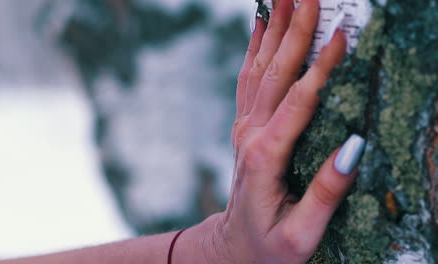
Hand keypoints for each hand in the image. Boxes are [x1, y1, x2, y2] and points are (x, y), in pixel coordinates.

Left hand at [206, 0, 362, 262]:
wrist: (233, 245)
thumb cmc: (270, 244)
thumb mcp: (302, 232)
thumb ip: (326, 192)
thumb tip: (354, 147)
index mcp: (268, 155)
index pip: (299, 101)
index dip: (321, 67)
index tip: (340, 35)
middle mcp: (251, 134)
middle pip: (275, 74)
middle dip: (294, 32)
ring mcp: (244, 128)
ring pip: (259, 70)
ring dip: (273, 32)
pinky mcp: (244, 127)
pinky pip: (247, 81)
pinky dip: (253, 51)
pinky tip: (260, 28)